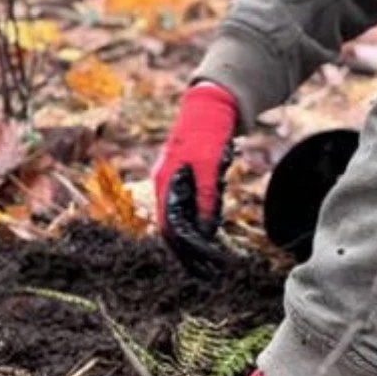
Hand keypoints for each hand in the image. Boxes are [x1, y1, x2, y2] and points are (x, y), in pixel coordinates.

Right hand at [151, 83, 238, 270]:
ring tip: (212, 256)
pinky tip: (211, 230)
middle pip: (173, 226)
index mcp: (164, 183)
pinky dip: (201, 219)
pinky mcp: (187, 177)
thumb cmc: (206, 134)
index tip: (200, 265)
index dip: (183, 249)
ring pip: (183, 217)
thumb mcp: (209, 168)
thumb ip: (207, 198)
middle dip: (189, 250)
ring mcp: (175, 181)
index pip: (169, 227)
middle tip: (209, 269)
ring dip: (195, 236)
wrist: (210, 106)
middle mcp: (165, 185)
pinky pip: (191, 205)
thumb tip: (205, 231)